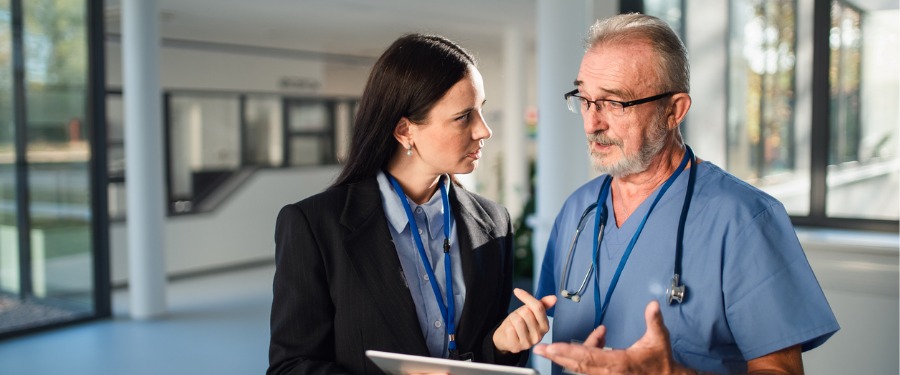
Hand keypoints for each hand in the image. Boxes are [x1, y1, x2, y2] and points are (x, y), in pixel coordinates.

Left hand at [492, 288, 556, 353]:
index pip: (538, 307)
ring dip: (512, 319)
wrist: (506, 338)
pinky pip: (510, 329)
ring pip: (517, 320)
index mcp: (545, 326)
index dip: (526, 296)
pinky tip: (510, 332)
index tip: (517, 291)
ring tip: (514, 325)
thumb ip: (541, 305)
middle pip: (526, 312)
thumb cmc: (520, 324)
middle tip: (518, 318)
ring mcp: (528, 343)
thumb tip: (554, 298)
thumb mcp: (530, 312)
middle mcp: (539, 336)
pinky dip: (507, 327)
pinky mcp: (517, 347)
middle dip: (518, 312)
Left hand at [533, 300, 692, 374]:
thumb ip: (653, 320)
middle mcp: (609, 372)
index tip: (552, 346)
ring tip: (549, 349)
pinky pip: (588, 368)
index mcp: (618, 362)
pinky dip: (582, 356)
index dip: (568, 351)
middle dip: (557, 356)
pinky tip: (583, 345)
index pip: (588, 356)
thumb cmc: (660, 359)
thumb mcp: (658, 338)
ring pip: (580, 367)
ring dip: (565, 357)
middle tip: (539, 350)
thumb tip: (652, 304)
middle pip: (577, 364)